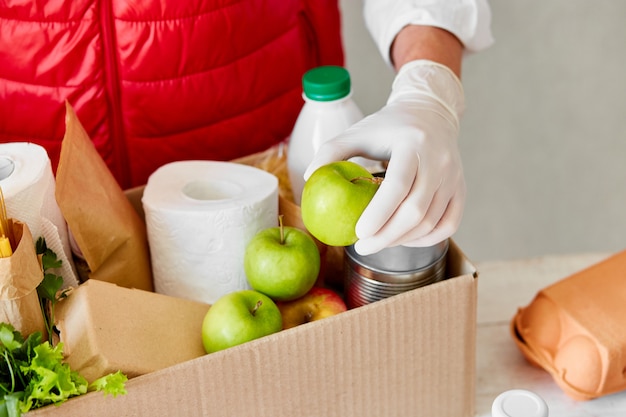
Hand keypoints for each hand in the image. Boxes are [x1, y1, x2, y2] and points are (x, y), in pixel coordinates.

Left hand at [304, 60, 465, 254]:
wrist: (431, 113)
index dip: (379, 214)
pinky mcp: (461, 190)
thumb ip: (332, 150)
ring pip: (432, 222)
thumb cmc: (388, 126)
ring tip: (378, 242)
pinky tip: (404, 239)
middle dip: (387, 236)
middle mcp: (439, 162)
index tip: (358, 234)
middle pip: (416, 211)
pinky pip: (449, 224)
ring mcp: (454, 177)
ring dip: (403, 240)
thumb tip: (308, 177)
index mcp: (413, 144)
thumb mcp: (358, 131)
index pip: (398, 185)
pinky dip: (427, 239)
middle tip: (362, 247)